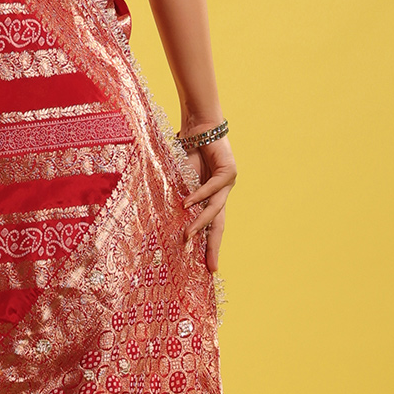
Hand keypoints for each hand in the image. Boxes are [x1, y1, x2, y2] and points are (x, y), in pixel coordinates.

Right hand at [182, 136, 236, 272]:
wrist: (198, 126)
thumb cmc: (187, 151)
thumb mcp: (180, 180)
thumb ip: (179, 197)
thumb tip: (165, 219)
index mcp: (211, 198)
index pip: (211, 226)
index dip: (208, 245)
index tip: (206, 267)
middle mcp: (222, 194)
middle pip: (218, 225)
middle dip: (213, 247)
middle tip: (210, 267)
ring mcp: (228, 183)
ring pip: (215, 210)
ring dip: (200, 224)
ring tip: (187, 236)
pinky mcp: (229, 171)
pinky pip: (212, 189)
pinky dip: (199, 196)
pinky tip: (187, 204)